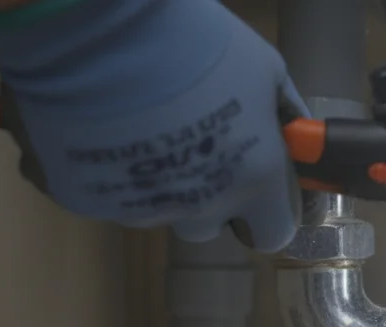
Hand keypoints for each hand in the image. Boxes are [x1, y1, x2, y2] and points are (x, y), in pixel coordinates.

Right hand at [0, 0, 305, 251]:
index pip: (273, 233)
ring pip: (157, 209)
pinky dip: (107, 169)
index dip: (267, 214)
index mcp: (253, 183)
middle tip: (192, 145)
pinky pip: (107, 193)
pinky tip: (102, 128)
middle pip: (208, 226)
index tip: (257, 191)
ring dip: (157, 180)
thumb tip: (297, 135)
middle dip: (206, 197)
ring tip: (142, 125)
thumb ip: (283, 111)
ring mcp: (143, 210)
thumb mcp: (264, 68)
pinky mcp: (88, 201)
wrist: (106, 34)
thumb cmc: (200, 46)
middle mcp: (202, 209)